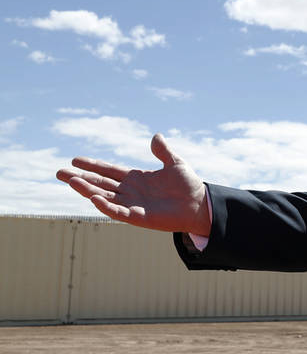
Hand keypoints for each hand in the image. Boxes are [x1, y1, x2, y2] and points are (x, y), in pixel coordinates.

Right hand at [56, 133, 209, 235]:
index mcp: (136, 178)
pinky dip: (105, 205)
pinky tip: (94, 197)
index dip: (92, 165)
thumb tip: (155, 136)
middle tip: (58, 172)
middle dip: (80, 178)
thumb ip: (163, 152)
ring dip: (87, 189)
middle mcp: (131, 191)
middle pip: (100, 183)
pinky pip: (118, 211)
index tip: (75, 159)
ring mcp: (133, 204)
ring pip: (104, 196)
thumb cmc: (188, 186)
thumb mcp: (175, 164)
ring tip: (70, 181)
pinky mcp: (138, 217)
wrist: (201, 205)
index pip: (109, 171)